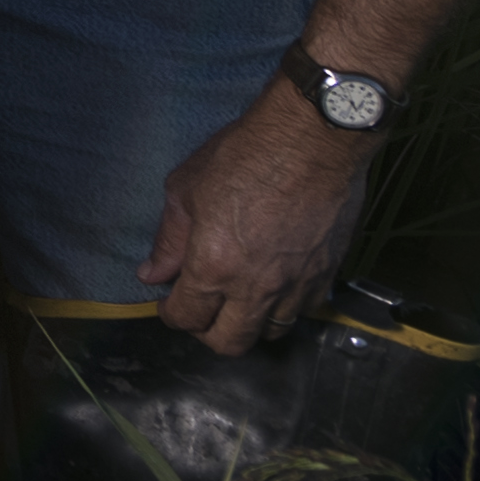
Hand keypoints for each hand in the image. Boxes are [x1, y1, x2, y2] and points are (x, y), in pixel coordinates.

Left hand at [141, 73, 374, 353]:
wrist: (315, 137)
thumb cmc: (246, 154)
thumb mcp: (187, 188)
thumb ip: (169, 239)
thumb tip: (151, 273)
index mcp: (214, 267)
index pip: (187, 318)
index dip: (170, 315)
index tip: (168, 303)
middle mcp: (257, 287)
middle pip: (229, 343)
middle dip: (207, 333)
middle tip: (201, 310)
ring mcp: (297, 284)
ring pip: (271, 332)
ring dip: (249, 323)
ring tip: (238, 299)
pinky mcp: (328, 273)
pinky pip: (304, 310)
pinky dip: (286, 307)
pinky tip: (275, 284)